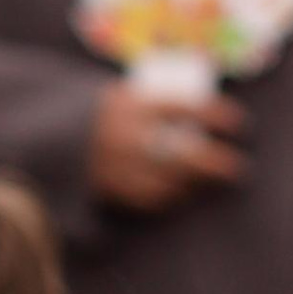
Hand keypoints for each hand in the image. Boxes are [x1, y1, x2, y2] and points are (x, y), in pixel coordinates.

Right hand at [87, 78, 247, 214]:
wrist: (53, 137)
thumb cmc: (102, 114)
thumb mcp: (124, 95)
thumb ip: (157, 100)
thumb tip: (204, 104)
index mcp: (133, 105)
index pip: (186, 109)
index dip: (217, 116)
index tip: (239, 123)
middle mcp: (126, 137)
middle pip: (183, 154)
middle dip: (216, 162)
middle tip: (238, 166)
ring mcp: (117, 166)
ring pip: (169, 181)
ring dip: (197, 183)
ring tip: (214, 179)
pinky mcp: (109, 188)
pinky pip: (149, 198)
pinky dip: (171, 196)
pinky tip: (184, 192)